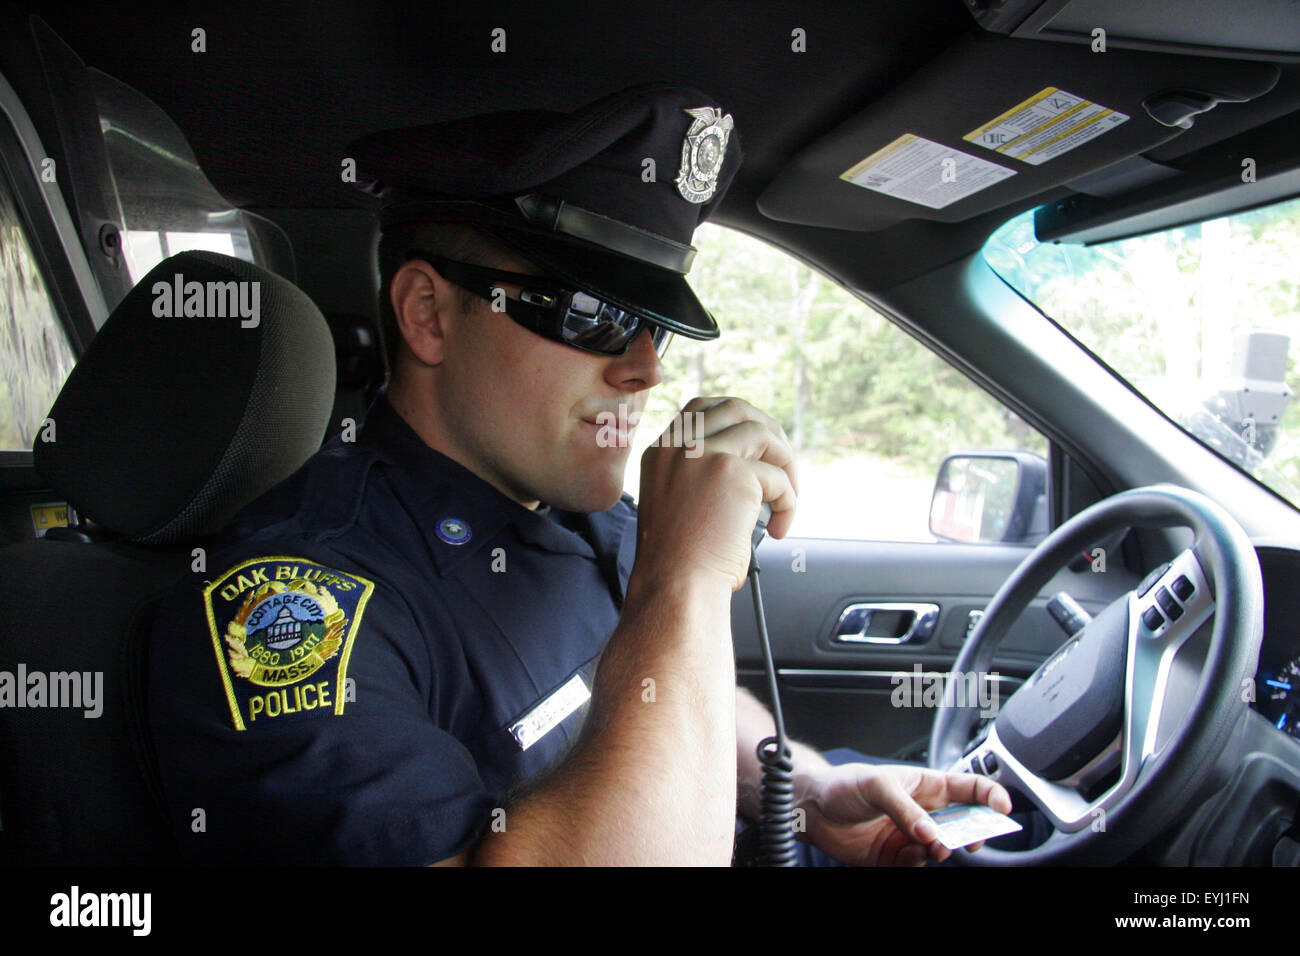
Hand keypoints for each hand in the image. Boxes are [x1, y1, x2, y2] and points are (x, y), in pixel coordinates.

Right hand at [634, 396, 797, 592]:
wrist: (675, 587)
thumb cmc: (679, 562)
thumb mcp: (677, 503)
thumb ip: (699, 474)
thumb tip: (753, 463)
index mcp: (660, 452)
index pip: (701, 409)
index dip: (735, 421)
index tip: (755, 446)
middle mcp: (678, 446)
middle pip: (735, 408)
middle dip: (767, 432)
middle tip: (782, 465)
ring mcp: (704, 454)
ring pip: (762, 434)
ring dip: (785, 465)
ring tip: (786, 499)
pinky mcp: (732, 473)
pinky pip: (778, 477)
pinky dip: (789, 501)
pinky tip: (780, 526)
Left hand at [801, 763, 1013, 865]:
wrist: (813, 809)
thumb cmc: (845, 785)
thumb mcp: (877, 784)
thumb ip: (905, 808)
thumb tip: (930, 832)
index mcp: (926, 786)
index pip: (969, 788)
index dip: (990, 796)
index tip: (1003, 808)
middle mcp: (923, 813)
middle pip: (964, 825)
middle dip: (973, 833)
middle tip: (971, 839)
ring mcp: (912, 837)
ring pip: (943, 849)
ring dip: (942, 850)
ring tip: (934, 847)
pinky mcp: (896, 858)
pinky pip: (918, 865)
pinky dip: (916, 863)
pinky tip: (905, 854)